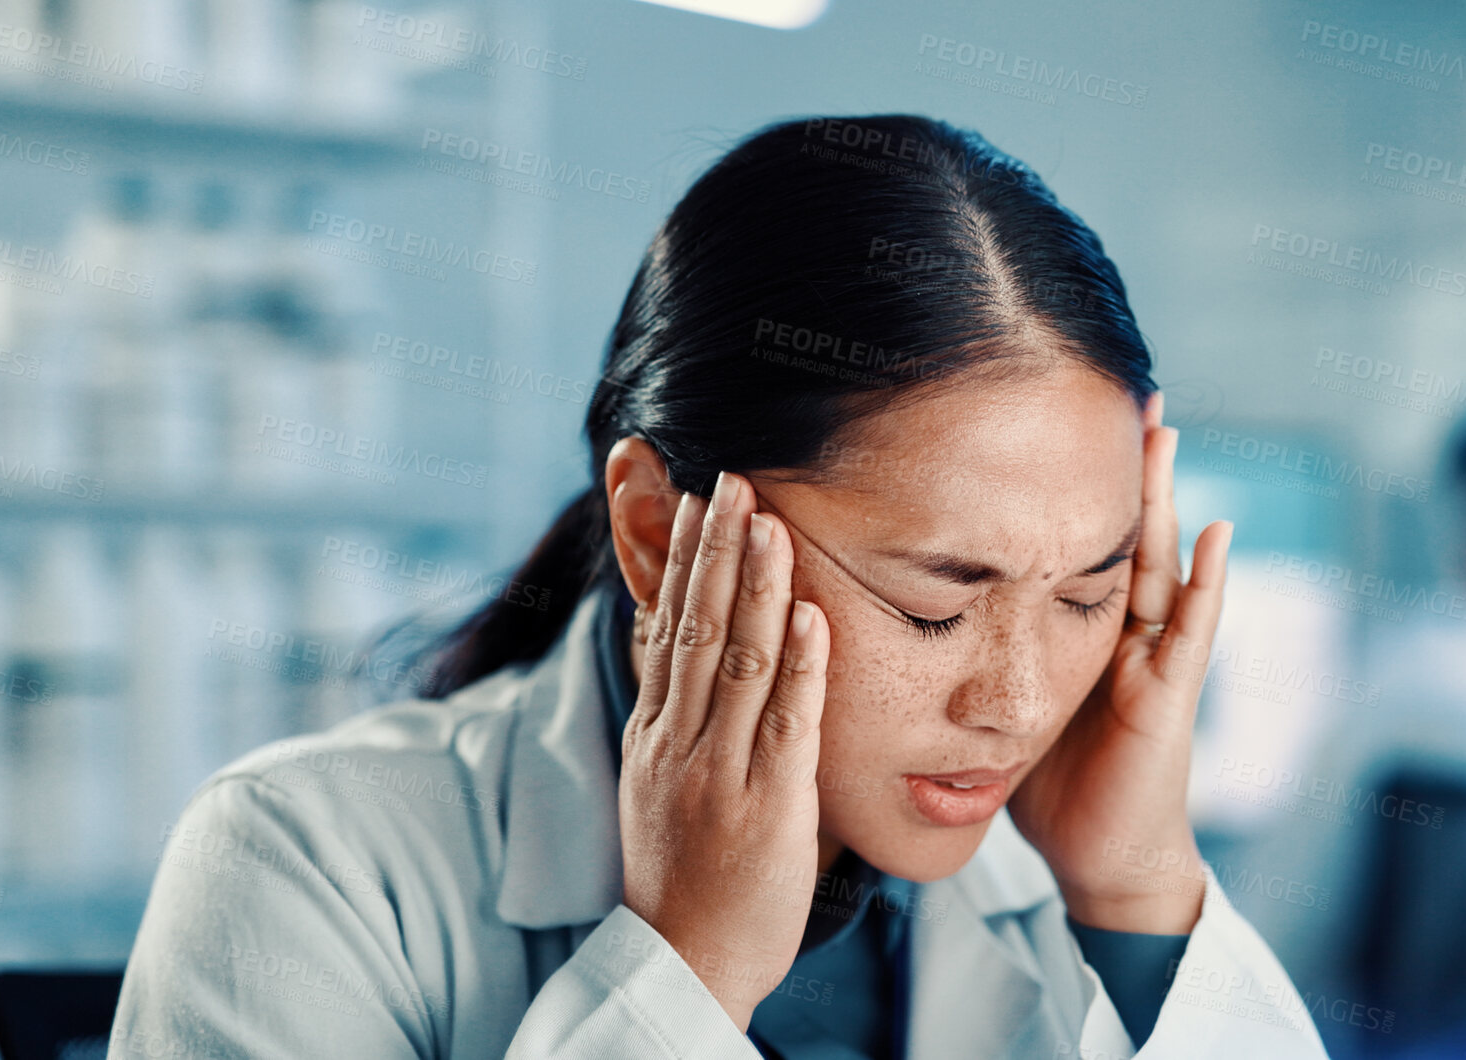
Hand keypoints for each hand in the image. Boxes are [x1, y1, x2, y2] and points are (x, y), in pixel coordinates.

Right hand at [618, 470, 831, 1031]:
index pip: (666, 627)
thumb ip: (665, 702)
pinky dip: (799, 667)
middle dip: (715, 550)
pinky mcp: (765, 806)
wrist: (685, 962)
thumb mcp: (654, 776)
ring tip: (769, 521)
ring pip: (737, 663)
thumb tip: (659, 626)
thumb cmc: (684, 871)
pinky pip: (784, 725)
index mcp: (654, 731)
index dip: (683, 558)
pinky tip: (811, 615)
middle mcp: (678, 742)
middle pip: (696, 629)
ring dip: (754, 588)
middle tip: (733, 478)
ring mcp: (718, 772)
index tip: (700, 496)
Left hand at [1008, 392, 1232, 933]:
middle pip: (1120, 532)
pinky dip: (1210, 582)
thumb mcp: (1005, 705)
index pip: (1073, 542)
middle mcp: (1123, 634)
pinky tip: (1217, 533)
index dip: (1064, 486)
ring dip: (1163, 498)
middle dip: (1120, 466)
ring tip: (1164, 431)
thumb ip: (974, 659)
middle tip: (1121, 391)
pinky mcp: (1169, 696)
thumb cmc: (1056, 786)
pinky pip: (1193, 631)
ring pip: (1159, 562)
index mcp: (1080, 631)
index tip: (1047, 418)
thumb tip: (898, 618)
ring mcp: (1152, 659)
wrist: (1102, 857)